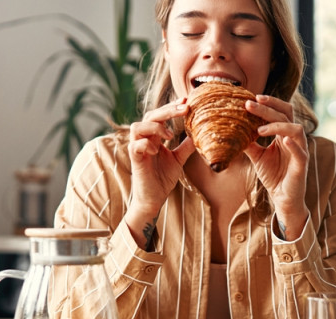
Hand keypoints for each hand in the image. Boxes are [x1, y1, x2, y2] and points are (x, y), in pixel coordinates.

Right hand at [125, 98, 195, 248]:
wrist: (154, 199)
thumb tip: (201, 134)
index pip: (160, 115)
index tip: (186, 102)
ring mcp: (138, 149)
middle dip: (167, 110)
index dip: (172, 107)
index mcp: (154, 137)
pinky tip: (157, 150)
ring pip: (137, 127)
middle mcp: (144, 140)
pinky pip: (135, 145)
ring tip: (169, 135)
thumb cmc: (163, 178)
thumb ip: (186, 146)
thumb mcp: (179, 159)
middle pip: (150, 116)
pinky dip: (146, 144)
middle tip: (184, 108)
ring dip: (154, 127)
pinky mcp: (135, 160)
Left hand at [244, 95, 309, 239]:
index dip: (269, 103)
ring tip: (259, 129)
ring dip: (278, 125)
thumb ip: (249, 144)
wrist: (282, 198)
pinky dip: (293, 145)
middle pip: (286, 115)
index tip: (250, 99)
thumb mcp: (257, 157)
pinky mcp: (302, 165)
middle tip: (249, 104)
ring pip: (296, 129)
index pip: (280, 112)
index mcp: (285, 134)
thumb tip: (232, 132)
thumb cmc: (273, 176)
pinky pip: (301, 152)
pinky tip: (284, 141)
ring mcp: (300, 151)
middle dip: (268, 108)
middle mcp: (294, 139)